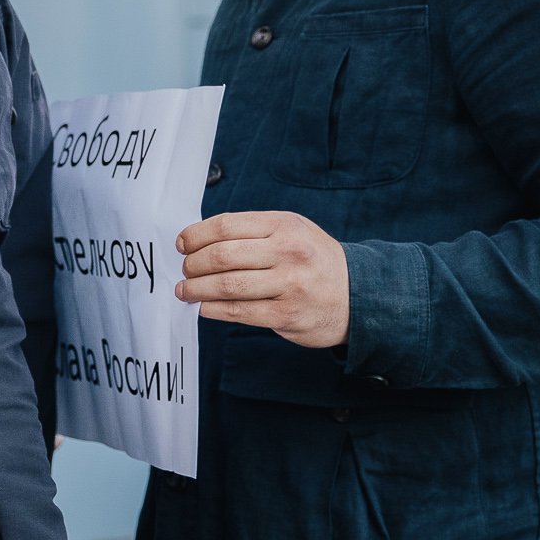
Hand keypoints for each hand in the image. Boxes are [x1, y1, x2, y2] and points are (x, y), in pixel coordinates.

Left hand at [175, 211, 349, 348]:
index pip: (226, 225)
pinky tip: (204, 307)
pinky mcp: (286, 314)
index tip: (182, 244)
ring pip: (227, 285)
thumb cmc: (314, 261)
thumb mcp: (292, 231)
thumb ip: (252, 232)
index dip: (196, 235)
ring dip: (197, 289)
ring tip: (186, 291)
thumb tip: (200, 241)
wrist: (357, 294)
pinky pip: (239, 312)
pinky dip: (214, 309)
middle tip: (184, 271)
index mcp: (284, 225)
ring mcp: (289, 284)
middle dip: (193, 265)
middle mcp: (287, 251)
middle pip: (222, 255)